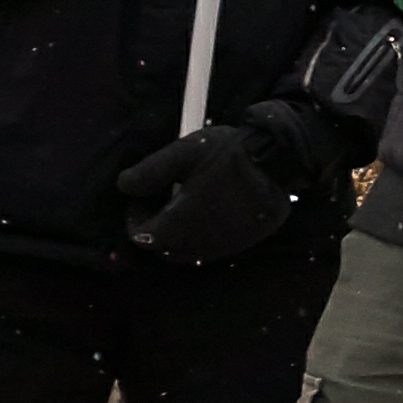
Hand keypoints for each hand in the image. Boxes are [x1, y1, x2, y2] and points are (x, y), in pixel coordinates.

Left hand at [117, 121, 308, 261]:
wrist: (279, 159)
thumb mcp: (181, 154)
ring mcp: (222, 246)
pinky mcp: (242, 242)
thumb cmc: (226, 154)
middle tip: (165, 195)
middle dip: (157, 224)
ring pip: (187, 249)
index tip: (145, 193)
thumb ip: (146, 173)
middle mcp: (198, 244)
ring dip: (179, 230)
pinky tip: (211, 206)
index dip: (135, 214)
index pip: (140, 235)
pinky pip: (211, 245)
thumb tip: (123, 186)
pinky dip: (202, 231)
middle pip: (162, 246)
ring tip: (188, 200)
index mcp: (177, 226)